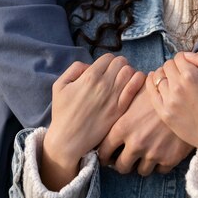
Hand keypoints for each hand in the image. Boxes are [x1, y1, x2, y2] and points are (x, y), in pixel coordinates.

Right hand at [42, 55, 144, 190]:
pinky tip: (134, 83)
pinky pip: (135, 87)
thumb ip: (75, 69)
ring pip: (130, 71)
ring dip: (128, 73)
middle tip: (115, 74)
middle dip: (119, 65)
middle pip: (121, 61)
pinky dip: (137, 81)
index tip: (105, 70)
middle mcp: (104, 83)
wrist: (69, 140)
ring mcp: (114, 96)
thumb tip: (90, 65)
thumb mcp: (59, 85)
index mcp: (89, 76)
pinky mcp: (120, 108)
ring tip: (123, 80)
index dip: (107, 62)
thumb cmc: (62, 113)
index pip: (108, 57)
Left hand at [98, 80, 192, 175]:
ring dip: (142, 164)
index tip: (106, 155)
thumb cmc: (159, 91)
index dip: (104, 154)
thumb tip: (111, 108)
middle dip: (122, 163)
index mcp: (123, 127)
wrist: (187, 96)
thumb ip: (123, 105)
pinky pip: (160, 170)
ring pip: (141, 171)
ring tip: (145, 155)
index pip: (104, 151)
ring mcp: (153, 154)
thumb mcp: (137, 92)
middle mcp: (136, 144)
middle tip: (125, 158)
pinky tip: (161, 152)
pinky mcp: (170, 159)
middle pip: (121, 166)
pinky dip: (159, 164)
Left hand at [147, 52, 197, 160]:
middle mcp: (177, 87)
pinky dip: (151, 83)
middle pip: (167, 65)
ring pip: (158, 77)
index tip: (191, 66)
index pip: (179, 57)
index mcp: (191, 76)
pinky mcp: (164, 114)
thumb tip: (187, 55)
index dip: (186, 59)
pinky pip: (151, 92)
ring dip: (165, 75)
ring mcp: (168, 102)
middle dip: (175, 66)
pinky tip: (155, 81)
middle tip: (184, 75)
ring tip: (173, 80)